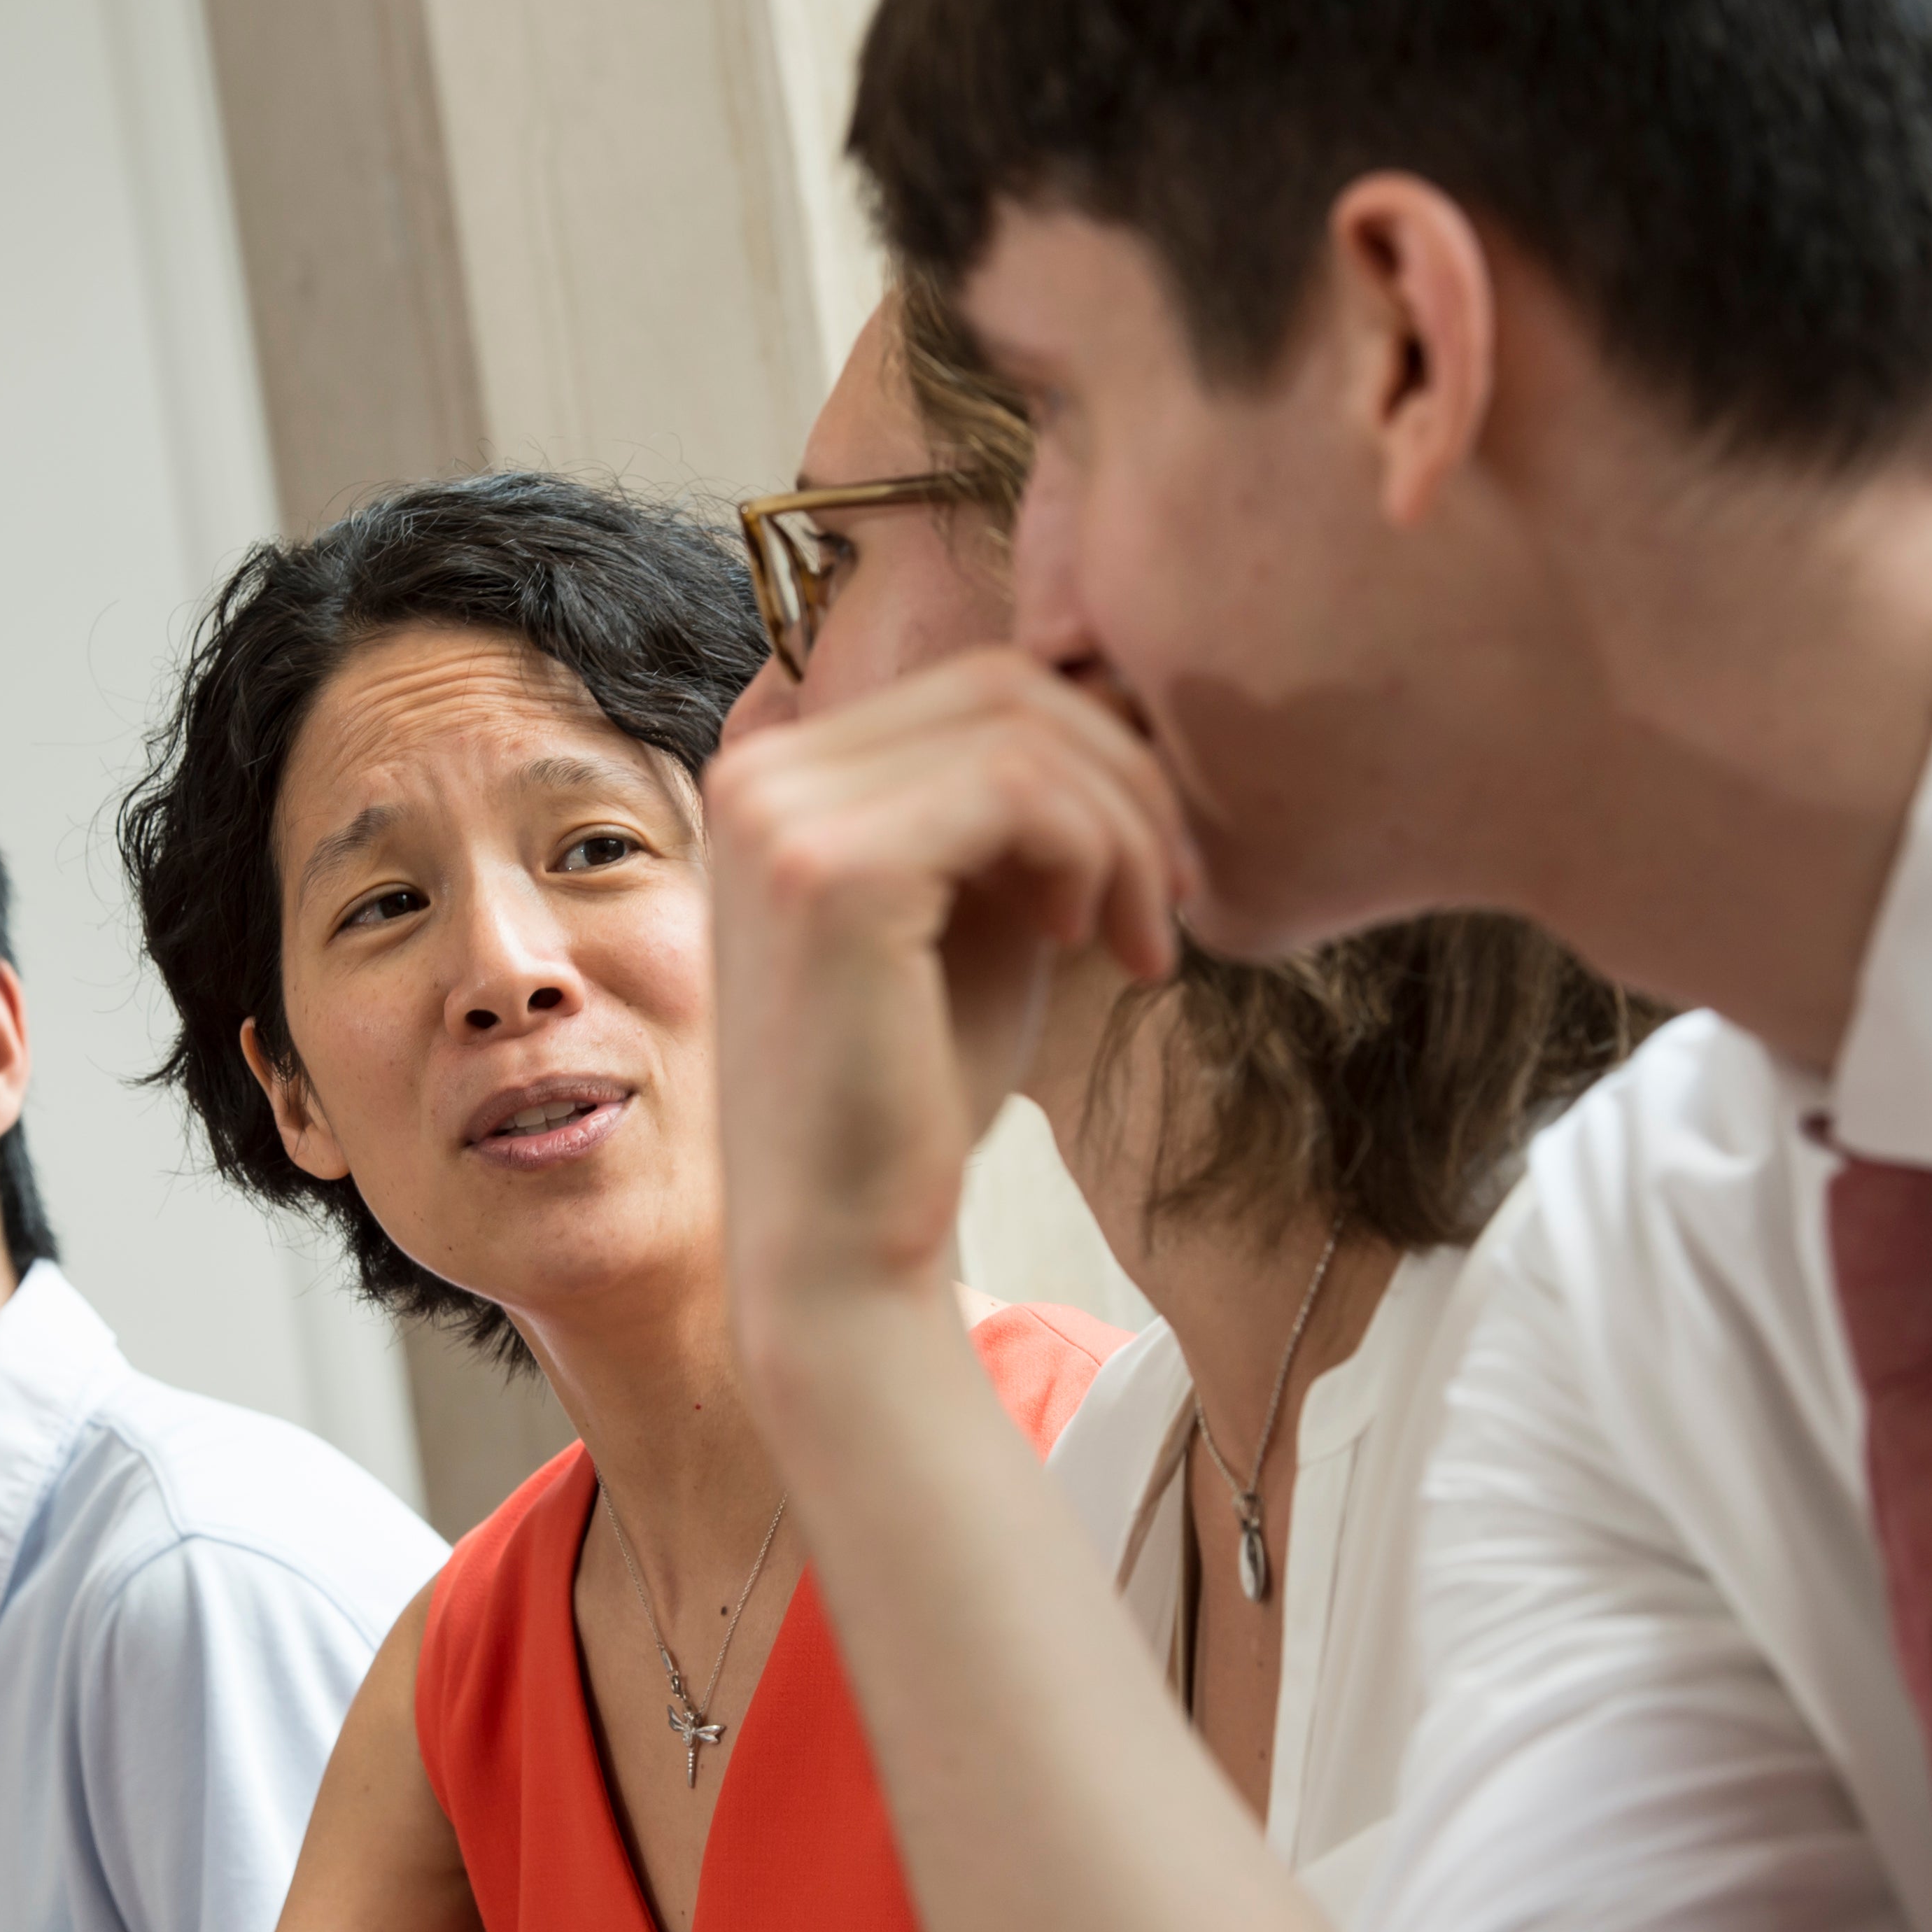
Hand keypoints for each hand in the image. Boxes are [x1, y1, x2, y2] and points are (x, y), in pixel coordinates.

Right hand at [705, 646, 1191, 1332]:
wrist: (844, 1249)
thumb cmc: (915, 1095)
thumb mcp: (979, 911)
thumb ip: (1018, 810)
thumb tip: (1122, 694)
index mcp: (781, 773)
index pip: (978, 683)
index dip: (1096, 753)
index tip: (1152, 869)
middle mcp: (759, 773)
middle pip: (1005, 687)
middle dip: (1125, 783)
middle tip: (1172, 902)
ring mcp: (780, 815)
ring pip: (1023, 732)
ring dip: (1124, 830)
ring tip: (1139, 940)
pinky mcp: (829, 871)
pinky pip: (1018, 792)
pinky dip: (1096, 857)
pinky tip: (1094, 949)